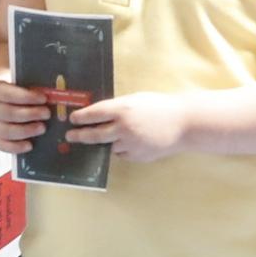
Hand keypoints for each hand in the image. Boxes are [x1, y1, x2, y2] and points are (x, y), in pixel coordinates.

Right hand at [0, 74, 50, 153]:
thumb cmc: (15, 91)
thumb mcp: (22, 83)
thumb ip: (34, 87)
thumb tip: (53, 94)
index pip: (9, 94)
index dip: (27, 97)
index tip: (44, 98)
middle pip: (9, 113)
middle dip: (31, 114)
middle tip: (47, 114)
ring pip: (6, 131)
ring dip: (26, 131)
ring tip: (42, 128)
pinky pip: (3, 145)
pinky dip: (16, 147)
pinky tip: (30, 145)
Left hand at [68, 91, 191, 162]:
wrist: (185, 123)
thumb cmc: (160, 106)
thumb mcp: (135, 100)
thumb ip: (117, 108)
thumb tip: (97, 114)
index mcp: (122, 110)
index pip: (94, 114)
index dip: (80, 117)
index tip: (72, 119)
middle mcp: (124, 128)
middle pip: (94, 135)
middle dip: (80, 136)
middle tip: (70, 136)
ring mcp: (131, 144)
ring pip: (109, 146)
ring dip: (105, 142)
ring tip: (105, 137)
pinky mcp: (138, 156)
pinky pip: (123, 154)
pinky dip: (122, 149)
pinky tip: (129, 142)